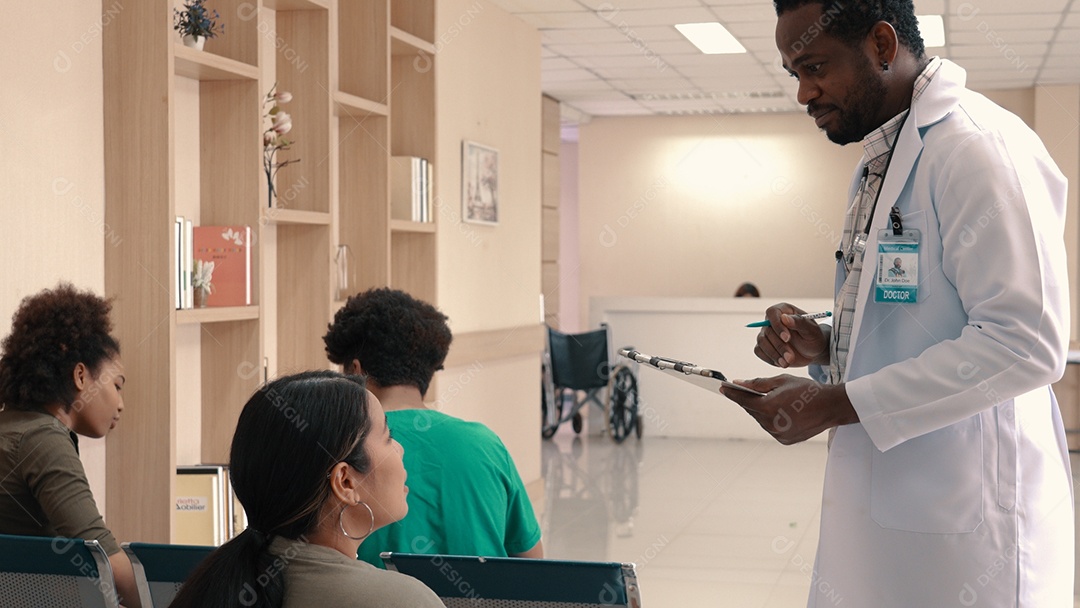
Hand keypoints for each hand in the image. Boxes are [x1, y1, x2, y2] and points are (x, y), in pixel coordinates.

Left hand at [719, 375, 856, 444]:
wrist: (830, 406)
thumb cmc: (806, 390)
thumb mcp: (781, 381)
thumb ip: (758, 384)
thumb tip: (739, 383)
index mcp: (767, 407)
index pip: (743, 400)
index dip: (732, 393)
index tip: (722, 389)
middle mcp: (770, 424)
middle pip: (752, 411)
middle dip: (749, 401)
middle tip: (744, 391)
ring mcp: (778, 434)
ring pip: (762, 420)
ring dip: (761, 411)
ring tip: (766, 401)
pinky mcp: (785, 440)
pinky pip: (772, 428)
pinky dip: (772, 420)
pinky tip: (779, 411)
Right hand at [754, 302, 828, 368]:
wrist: (812, 351)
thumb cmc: (813, 337)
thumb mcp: (812, 330)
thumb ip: (799, 323)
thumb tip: (784, 318)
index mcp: (784, 310)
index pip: (772, 313)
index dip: (777, 325)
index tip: (787, 338)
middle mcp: (772, 320)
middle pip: (767, 331)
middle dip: (779, 346)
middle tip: (791, 357)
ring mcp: (766, 333)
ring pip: (761, 342)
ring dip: (774, 354)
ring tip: (787, 363)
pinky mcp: (764, 346)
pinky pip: (759, 351)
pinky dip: (769, 358)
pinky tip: (781, 362)